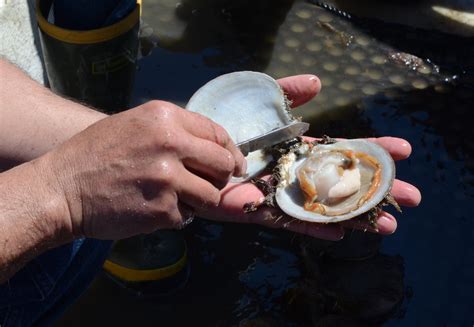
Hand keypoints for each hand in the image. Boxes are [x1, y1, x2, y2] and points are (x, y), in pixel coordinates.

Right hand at [37, 101, 245, 239]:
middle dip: (221, 178)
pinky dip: (177, 215)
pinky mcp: (163, 208)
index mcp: (165, 117)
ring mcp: (168, 178)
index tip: (235, 165)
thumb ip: (176, 131)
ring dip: (199, 200)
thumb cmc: (96, 154)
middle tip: (209, 184)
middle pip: (224, 165)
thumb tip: (215, 148)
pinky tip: (155, 208)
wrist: (61, 189)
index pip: (217, 134)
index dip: (231, 152)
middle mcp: (171, 144)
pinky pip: (188, 216)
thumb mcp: (136, 125)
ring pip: (212, 196)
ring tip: (176, 197)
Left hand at [198, 75, 421, 240]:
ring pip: (325, 206)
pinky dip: (315, 227)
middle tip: (411, 196)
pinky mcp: (260, 209)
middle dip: (377, 189)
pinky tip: (341, 234)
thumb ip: (287, 94)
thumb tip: (317, 82)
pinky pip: (291, 221)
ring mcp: (281, 193)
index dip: (372, 149)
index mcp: (300, 149)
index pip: (343, 149)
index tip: (403, 150)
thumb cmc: (225, 124)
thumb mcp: (260, 103)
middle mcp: (296, 173)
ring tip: (388, 223)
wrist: (191, 146)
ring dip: (356, 214)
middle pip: (343, 183)